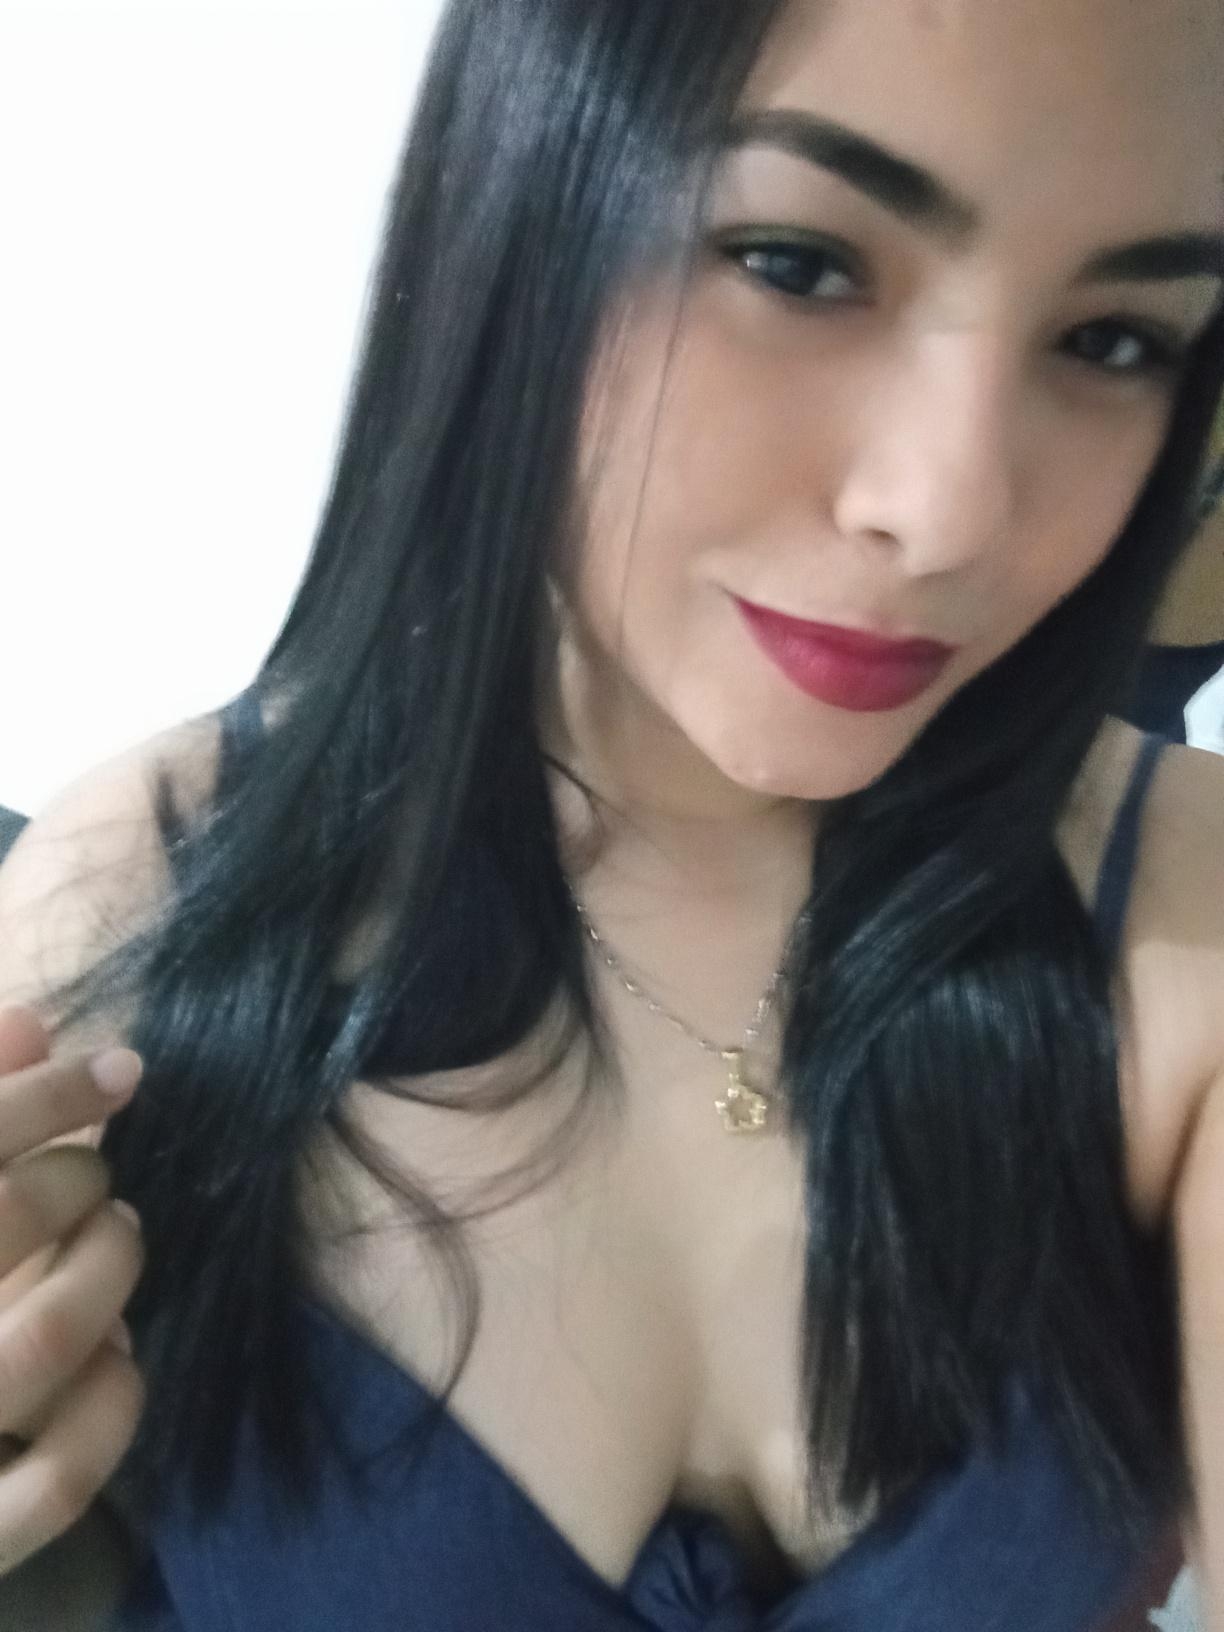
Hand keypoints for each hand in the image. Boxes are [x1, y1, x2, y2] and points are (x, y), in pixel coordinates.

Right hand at [0, 1006, 144, 1576]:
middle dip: (75, 1178)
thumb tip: (28, 1022)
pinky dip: (115, 1404)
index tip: (121, 1068)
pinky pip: (64, 1477)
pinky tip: (119, 1356)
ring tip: (119, 1239)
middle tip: (98, 1174)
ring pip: (45, 1336)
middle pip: (4, 1220)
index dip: (51, 1092)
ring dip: (108, 1271)